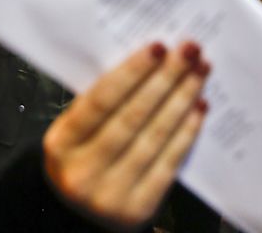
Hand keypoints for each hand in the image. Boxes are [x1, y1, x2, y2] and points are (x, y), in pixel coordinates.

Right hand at [43, 41, 208, 228]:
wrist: (82, 217)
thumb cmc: (83, 157)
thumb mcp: (76, 131)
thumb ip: (101, 101)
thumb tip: (150, 60)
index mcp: (61, 144)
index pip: (101, 100)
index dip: (132, 72)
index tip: (159, 46)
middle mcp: (82, 172)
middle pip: (132, 116)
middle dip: (165, 78)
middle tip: (190, 50)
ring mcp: (110, 194)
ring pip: (154, 137)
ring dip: (182, 99)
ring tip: (199, 72)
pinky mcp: (138, 209)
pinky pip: (168, 163)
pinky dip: (187, 131)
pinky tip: (198, 107)